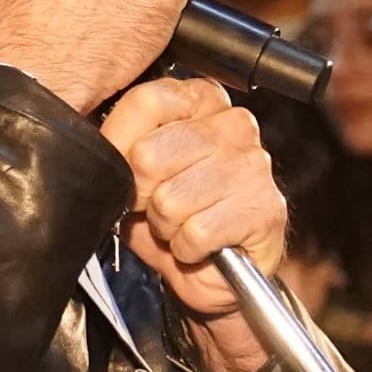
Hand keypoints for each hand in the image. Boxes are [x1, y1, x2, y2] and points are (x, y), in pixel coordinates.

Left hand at [97, 77, 285, 371]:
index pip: (147, 102)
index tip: (127, 170)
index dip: (121, 144)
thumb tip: (105, 147)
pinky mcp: (266, 209)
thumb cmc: (174, 215)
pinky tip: (199, 243)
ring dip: (166, 225)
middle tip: (158, 205)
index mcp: (203, 100)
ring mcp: (254, 165)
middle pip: (151, 154)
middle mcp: (234, 124)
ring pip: (171, 199)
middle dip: (142, 193)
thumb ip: (120, 144)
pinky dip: (187, 248)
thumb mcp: (134, 171)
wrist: (211, 271)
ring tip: (180, 224)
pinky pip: (198, 232)